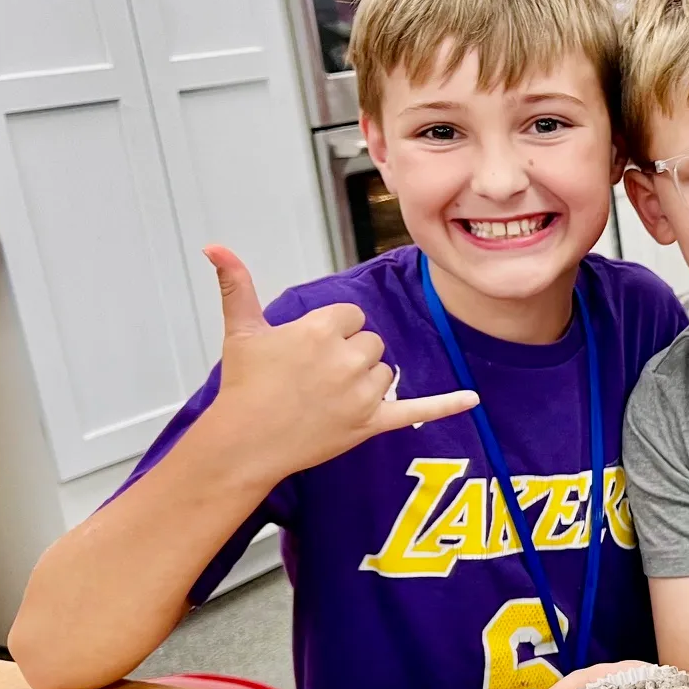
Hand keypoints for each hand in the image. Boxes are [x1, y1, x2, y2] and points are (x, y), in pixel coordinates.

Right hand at [202, 246, 476, 482]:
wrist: (245, 442)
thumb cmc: (243, 386)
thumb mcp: (241, 330)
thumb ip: (236, 284)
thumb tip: (214, 246)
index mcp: (321, 330)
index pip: (352, 316)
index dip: (332, 331)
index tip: (308, 350)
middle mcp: (346, 359)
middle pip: (371, 342)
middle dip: (349, 356)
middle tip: (314, 377)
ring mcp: (362, 393)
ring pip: (386, 371)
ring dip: (365, 381)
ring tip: (327, 397)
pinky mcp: (372, 422)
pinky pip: (418, 409)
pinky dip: (446, 405)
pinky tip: (473, 399)